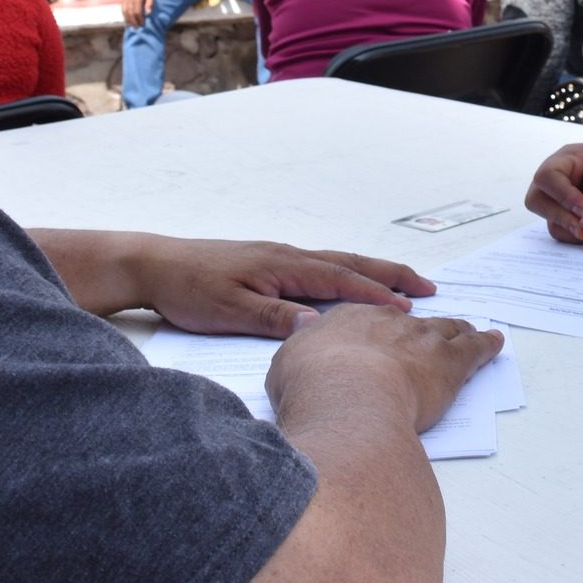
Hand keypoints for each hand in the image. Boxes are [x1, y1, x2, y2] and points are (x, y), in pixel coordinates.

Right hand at [120, 0, 154, 25]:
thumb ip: (150, 4)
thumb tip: (148, 13)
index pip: (137, 11)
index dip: (139, 19)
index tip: (143, 24)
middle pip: (130, 13)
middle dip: (134, 21)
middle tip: (138, 27)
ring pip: (125, 12)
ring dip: (128, 20)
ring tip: (133, 26)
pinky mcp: (123, 0)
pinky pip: (122, 10)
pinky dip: (125, 16)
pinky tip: (128, 21)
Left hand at [123, 235, 436, 338]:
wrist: (154, 264)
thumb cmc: (189, 287)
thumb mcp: (230, 310)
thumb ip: (275, 317)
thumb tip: (317, 326)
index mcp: (284, 265)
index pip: (342, 280)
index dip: (378, 294)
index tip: (411, 307)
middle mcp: (287, 257)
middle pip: (350, 264)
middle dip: (390, 275)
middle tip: (428, 287)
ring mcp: (279, 259)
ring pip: (337, 264)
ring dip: (371, 273)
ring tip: (401, 285)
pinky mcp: (268, 266)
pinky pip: (319, 268)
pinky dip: (347, 275)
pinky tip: (350, 287)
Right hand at [268, 304, 501, 433]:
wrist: (348, 395)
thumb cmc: (312, 385)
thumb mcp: (287, 366)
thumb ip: (299, 353)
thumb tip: (302, 344)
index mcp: (348, 319)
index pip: (369, 318)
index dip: (378, 327)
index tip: (383, 331)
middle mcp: (389, 323)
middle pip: (410, 322)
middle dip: (420, 328)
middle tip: (429, 333)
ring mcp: (422, 339)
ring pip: (446, 330)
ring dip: (458, 330)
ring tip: (469, 330)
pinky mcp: (450, 364)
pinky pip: (475, 349)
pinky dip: (487, 344)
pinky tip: (495, 342)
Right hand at [523, 142, 582, 245]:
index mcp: (569, 159)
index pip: (548, 176)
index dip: (562, 195)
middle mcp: (560, 178)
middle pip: (538, 200)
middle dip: (562, 218)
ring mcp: (563, 199)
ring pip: (552, 222)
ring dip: (578, 232)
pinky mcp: (572, 216)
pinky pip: (566, 232)